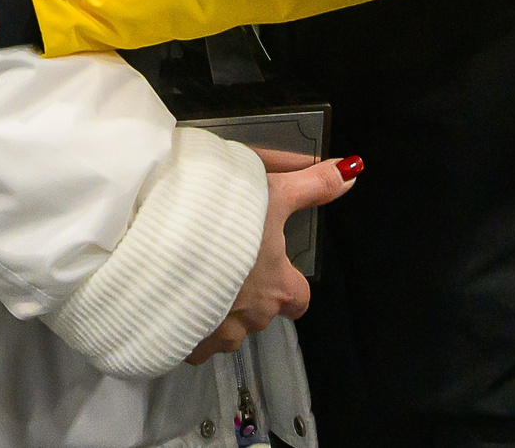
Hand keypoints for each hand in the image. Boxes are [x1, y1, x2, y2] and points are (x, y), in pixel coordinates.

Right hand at [187, 151, 359, 364]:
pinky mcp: (185, 343)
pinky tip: (174, 294)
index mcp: (279, 288)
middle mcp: (253, 318)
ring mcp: (218, 335)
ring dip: (216, 308)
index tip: (273, 266)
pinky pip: (191, 341)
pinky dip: (186, 321)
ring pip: (225, 329)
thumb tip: (353, 171)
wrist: (161, 246)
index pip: (299, 300)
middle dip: (247, 293)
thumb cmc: (224, 220)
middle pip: (260, 313)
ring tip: (196, 274)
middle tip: (226, 259)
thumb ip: (313, 185)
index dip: (288, 284)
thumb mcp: (273, 192)